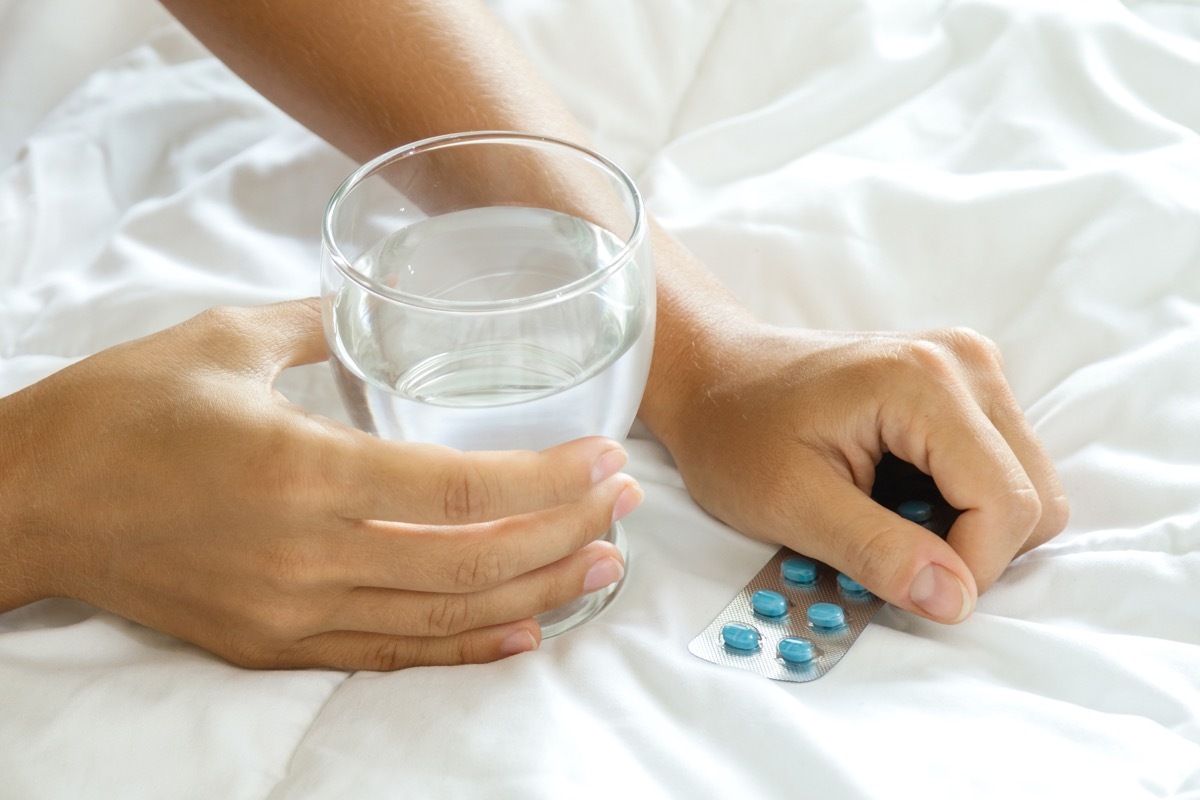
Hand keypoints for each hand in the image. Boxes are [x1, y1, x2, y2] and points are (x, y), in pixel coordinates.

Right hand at [0, 299, 640, 668]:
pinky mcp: (272, 644)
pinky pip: (388, 656)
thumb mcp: (222, 341)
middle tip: (626, 511)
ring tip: (603, 570)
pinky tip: (522, 632)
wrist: (25, 505)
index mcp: (301, 470)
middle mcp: (307, 555)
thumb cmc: (118, 413)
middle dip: (565, 535)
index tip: (607, 462)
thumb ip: (317, 326)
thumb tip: (372, 308)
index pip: (461, 490)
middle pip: (471, 561)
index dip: (549, 481)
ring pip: (442, 618)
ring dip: (535, 595)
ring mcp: (291, 613)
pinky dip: (463, 648)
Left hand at [658, 324, 1068, 623]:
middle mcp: (966, 363)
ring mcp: (971, 368)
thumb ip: (875, 552)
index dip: (970, 569)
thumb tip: (955, 600)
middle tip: (891, 556)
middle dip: (974, 550)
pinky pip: (1000, 468)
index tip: (906, 588)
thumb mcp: (789, 503)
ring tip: (885, 519)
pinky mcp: (965, 385)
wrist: (712, 374)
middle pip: (1034, 497)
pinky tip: (896, 495)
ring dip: (967, 528)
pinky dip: (960, 502)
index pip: (1009, 504)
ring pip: (1025, 486)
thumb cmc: (734, 431)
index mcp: (925, 382)